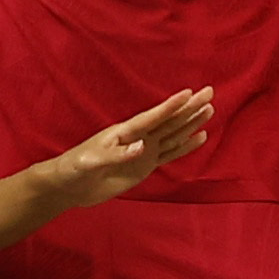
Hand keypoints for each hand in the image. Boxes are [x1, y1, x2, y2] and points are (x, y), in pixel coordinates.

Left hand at [42, 88, 214, 208]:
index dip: (170, 106)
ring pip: (173, 134)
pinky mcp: (145, 165)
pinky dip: (186, 146)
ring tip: (209, 110)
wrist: (69, 186)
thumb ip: (117, 154)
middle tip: (210, 92)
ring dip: (191, 123)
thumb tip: (143, 147)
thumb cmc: (75, 168)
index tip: (189, 92)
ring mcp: (144, 151)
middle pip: (169, 121)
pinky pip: (170, 153)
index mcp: (125, 132)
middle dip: (189, 107)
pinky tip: (199, 137)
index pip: (152, 117)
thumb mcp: (91, 162)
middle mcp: (138, 137)